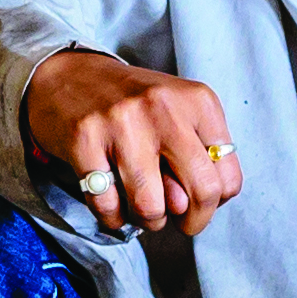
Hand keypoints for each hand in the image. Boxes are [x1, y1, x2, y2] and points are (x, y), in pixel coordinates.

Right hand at [22, 50, 242, 235]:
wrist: (68, 76)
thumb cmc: (133, 106)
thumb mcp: (179, 115)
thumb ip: (197, 158)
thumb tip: (194, 209)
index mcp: (197, 101)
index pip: (227, 178)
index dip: (216, 203)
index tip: (197, 201)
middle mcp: (164, 107)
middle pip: (201, 192)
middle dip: (192, 221)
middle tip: (177, 220)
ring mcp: (122, 122)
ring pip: (151, 207)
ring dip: (148, 221)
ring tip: (141, 209)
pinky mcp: (84, 139)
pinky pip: (107, 205)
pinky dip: (112, 216)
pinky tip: (112, 202)